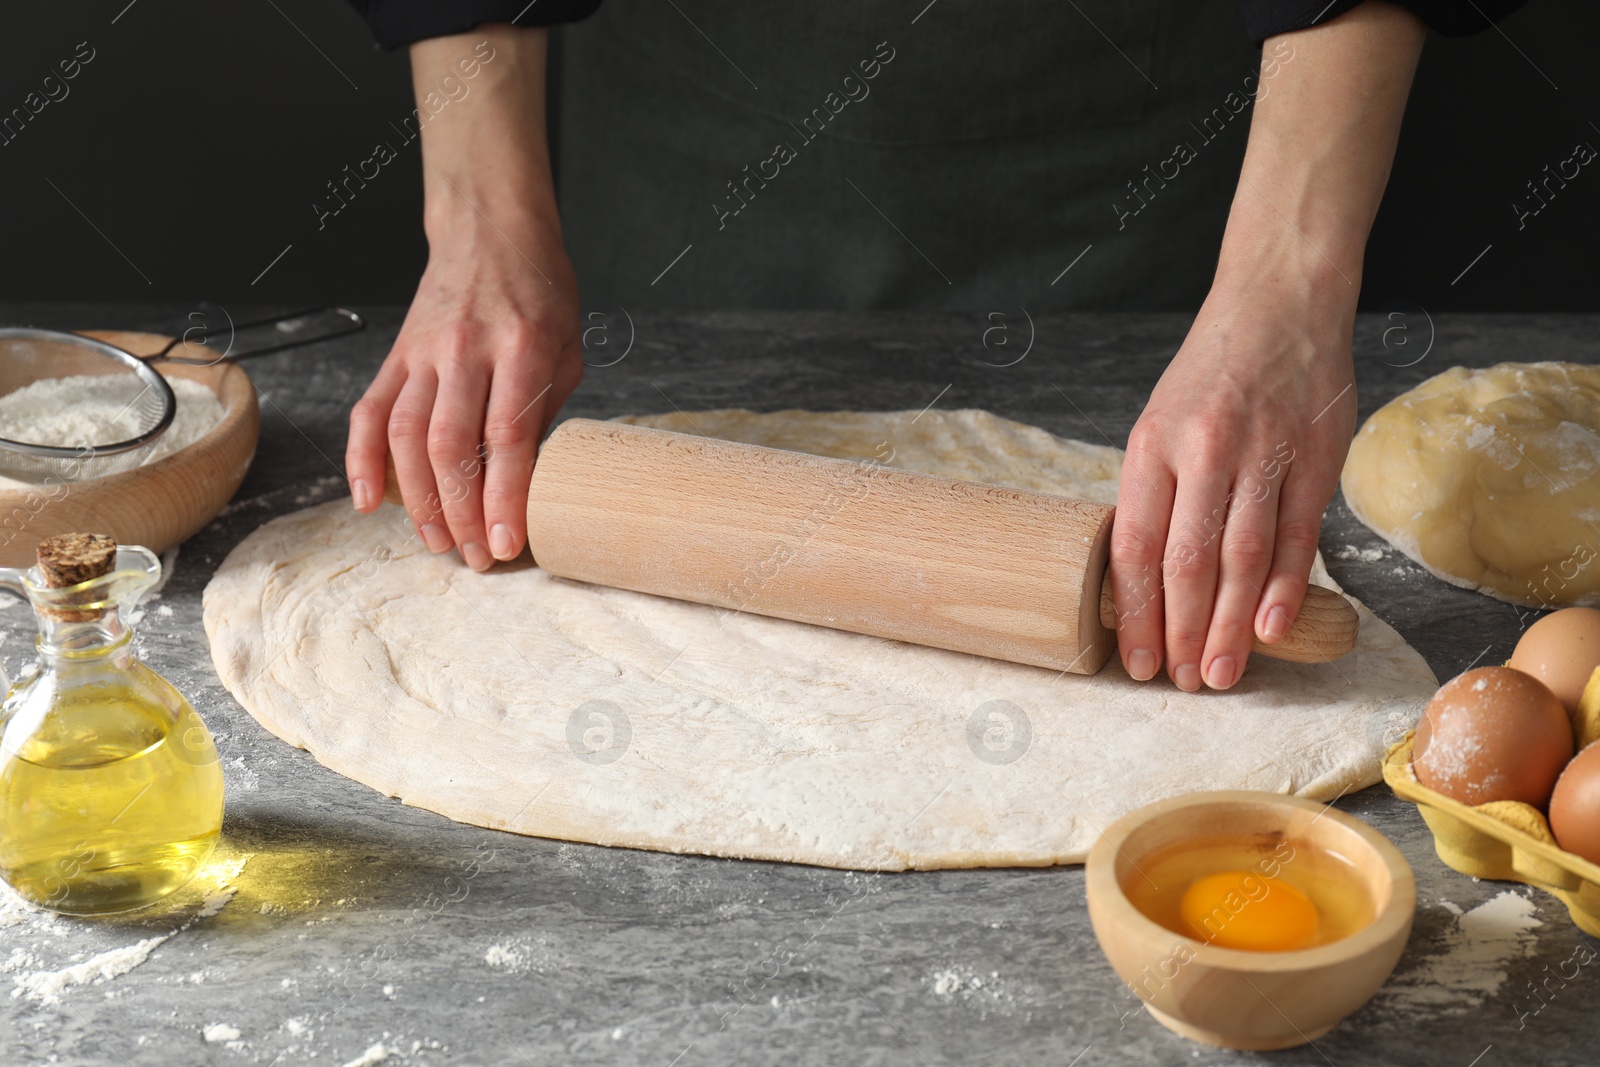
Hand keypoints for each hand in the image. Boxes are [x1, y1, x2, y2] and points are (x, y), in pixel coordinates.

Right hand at [344, 24, 580, 570]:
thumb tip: (530, 479)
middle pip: (451, 445)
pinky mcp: (396, 355)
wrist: (489, 227)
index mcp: (521, 345)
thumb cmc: (540, 289)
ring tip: (439, 542)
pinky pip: (371, 412)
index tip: (508, 543)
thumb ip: (547, 406)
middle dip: (462, 512)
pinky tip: (369, 501)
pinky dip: (363, 459)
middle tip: (476, 557)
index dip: (506, 496)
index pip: (508, 436)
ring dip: (418, 499)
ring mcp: (423, 352)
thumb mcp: (568, 343)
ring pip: (407, 436)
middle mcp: (465, 349)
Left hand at [1108, 1, 1423, 689]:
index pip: (1135, 545)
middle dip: (1182, 632)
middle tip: (1182, 683)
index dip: (1135, 612)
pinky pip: (1297, 534)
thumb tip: (1148, 580)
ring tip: (1221, 674)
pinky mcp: (1314, 456)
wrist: (1280, 302)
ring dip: (1231, 625)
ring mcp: (1262, 454)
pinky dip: (1284, 586)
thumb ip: (1157, 494)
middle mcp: (1202, 452)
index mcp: (1151, 446)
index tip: (1136, 661)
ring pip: (1242, 558)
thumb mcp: (1159, 422)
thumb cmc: (1211, 373)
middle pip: (1187, 562)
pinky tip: (1272, 629)